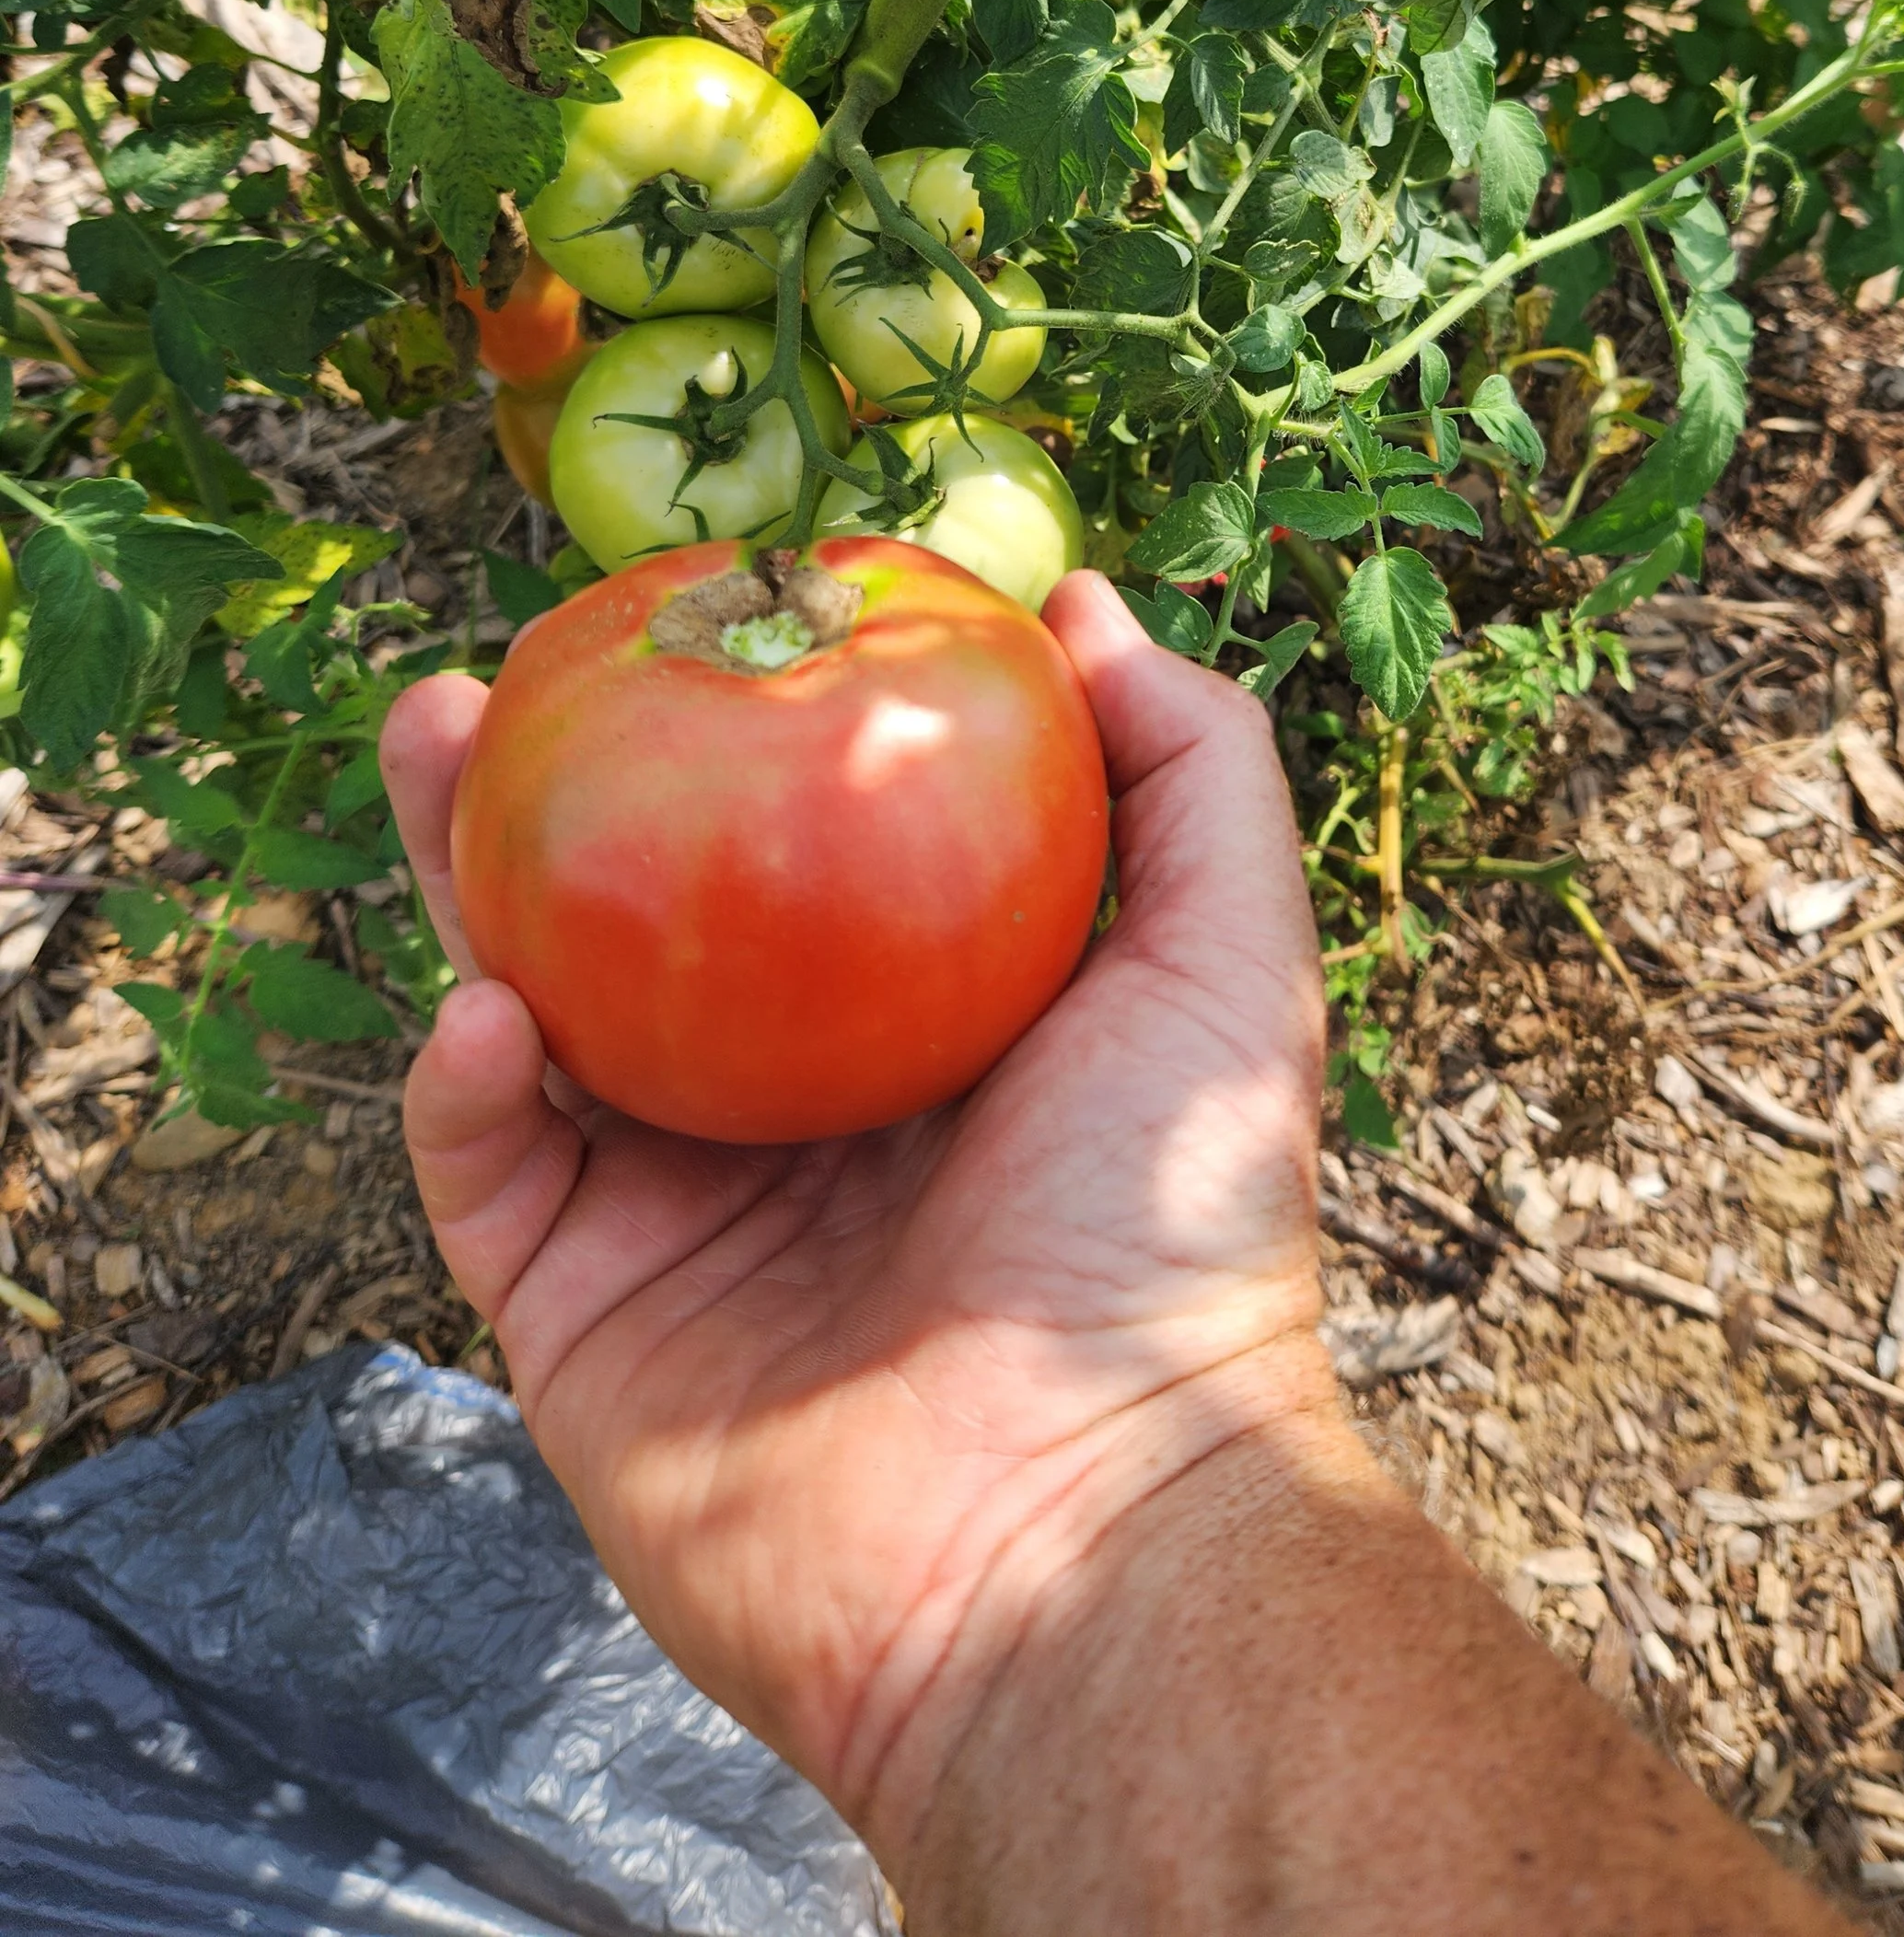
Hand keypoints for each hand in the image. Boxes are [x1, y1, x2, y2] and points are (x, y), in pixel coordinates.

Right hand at [382, 571, 1340, 1868]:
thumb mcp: (1226, 966)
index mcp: (926, 1036)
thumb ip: (1188, 773)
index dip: (752, 730)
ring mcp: (681, 1214)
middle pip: (647, 911)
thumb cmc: (1166, 1245)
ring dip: (470, 878)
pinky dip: (465, 1080)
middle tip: (513, 661)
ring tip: (436, 736)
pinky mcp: (585, 1319)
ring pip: (537, 1013)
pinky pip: (492, 1168)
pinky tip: (488, 1002)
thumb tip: (1083, 607)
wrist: (1071, 1540)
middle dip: (572, 780)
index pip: (811, 850)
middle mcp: (793, 1113)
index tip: (713, 605)